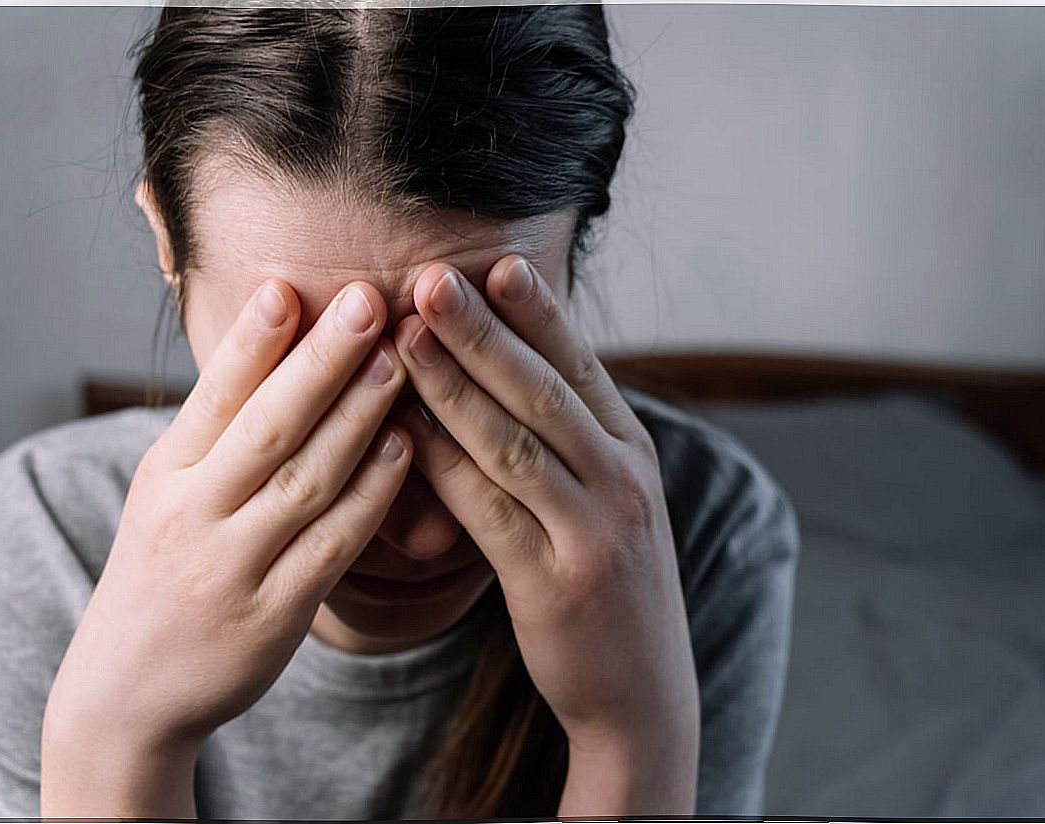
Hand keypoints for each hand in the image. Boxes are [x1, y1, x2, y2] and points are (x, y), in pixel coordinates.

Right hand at [41, 279, 411, 816]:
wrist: (126, 691)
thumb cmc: (161, 571)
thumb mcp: (165, 494)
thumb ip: (216, 430)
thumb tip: (272, 346)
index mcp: (166, 474)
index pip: (212, 397)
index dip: (252, 343)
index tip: (289, 286)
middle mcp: (194, 515)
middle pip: (267, 428)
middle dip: (321, 360)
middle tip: (369, 299)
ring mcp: (233, 568)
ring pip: (306, 480)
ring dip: (358, 417)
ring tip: (400, 359)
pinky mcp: (274, 614)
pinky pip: (332, 545)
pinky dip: (372, 495)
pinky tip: (406, 449)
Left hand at [392, 257, 699, 811]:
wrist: (642, 690)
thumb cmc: (608, 583)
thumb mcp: (610, 500)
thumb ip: (570, 439)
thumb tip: (506, 372)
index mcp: (633, 451)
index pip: (581, 366)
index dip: (537, 313)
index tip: (493, 263)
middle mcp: (622, 480)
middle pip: (544, 390)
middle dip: (484, 330)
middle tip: (431, 277)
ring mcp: (595, 530)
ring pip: (514, 442)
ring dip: (454, 384)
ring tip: (405, 334)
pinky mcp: (556, 582)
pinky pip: (489, 511)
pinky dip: (443, 465)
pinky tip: (401, 430)